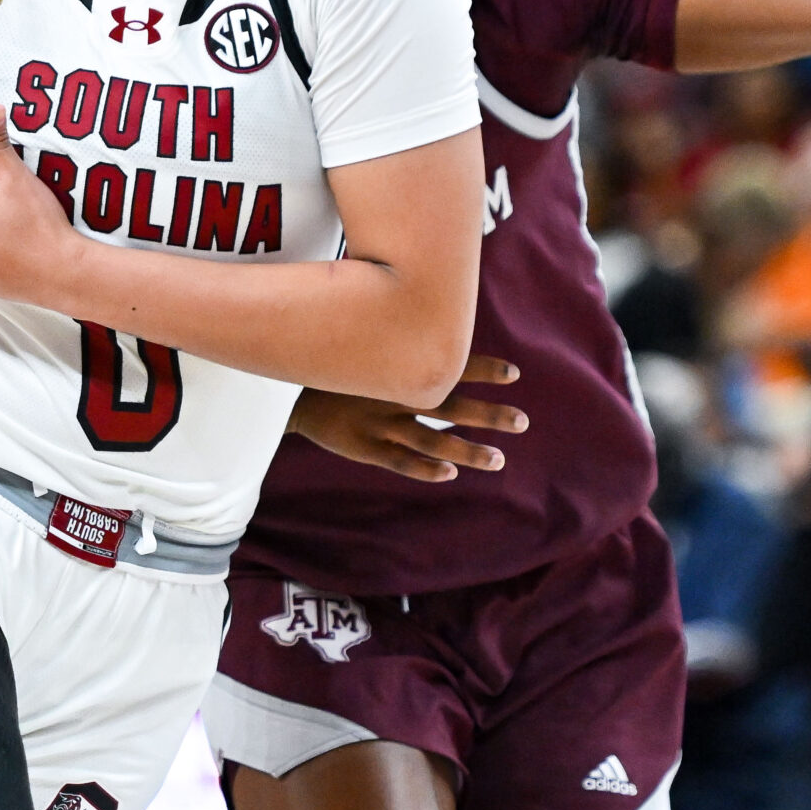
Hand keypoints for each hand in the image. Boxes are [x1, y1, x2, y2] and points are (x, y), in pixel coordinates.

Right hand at [290, 355, 526, 481]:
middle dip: (489, 414)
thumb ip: (401, 350)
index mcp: (398, 369)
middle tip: (523, 422)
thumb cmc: (338, 371)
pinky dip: (424, 468)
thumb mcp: (369, 351)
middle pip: (452, 405)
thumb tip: (436, 335)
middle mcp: (396, 395)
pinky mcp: (364, 447)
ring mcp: (381, 423)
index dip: (484, 370)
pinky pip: (399, 460)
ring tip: (499, 459)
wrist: (287, 392)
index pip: (450, 366)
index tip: (515, 375)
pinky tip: (449, 474)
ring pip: (433, 439)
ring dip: (468, 450)